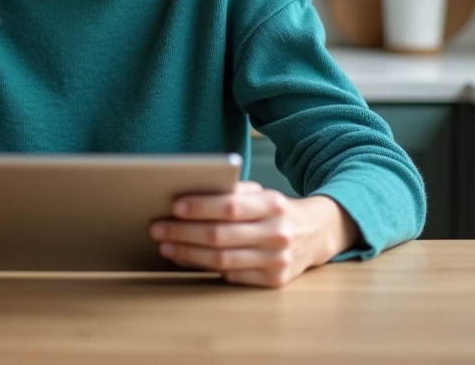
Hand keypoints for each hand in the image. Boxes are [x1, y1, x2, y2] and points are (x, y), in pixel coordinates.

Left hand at [151, 181, 356, 287]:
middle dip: (184, 232)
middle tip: (158, 228)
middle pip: (221, 235)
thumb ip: (233, 192)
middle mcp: (277, 233)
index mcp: (273, 204)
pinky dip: (204, 268)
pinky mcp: (274, 281)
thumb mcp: (262, 194)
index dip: (201, 207)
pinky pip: (232, 276)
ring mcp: (277, 260)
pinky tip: (186, 259)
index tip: (175, 206)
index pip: (230, 206)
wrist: (316, 234)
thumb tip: (191, 194)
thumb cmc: (277, 211)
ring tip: (166, 246)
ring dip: (188, 253)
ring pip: (222, 259)